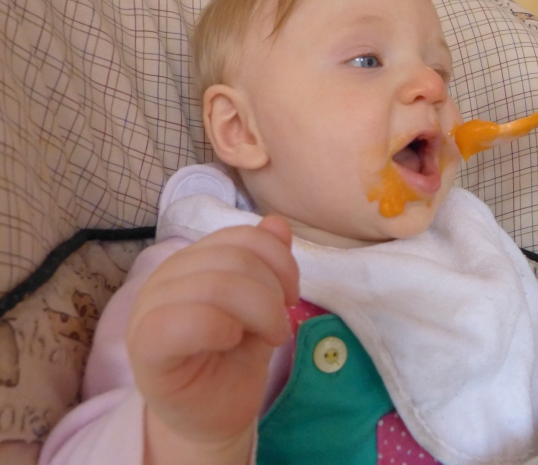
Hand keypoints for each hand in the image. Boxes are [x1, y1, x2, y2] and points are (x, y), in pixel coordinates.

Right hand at [127, 215, 298, 464]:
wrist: (213, 415)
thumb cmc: (233, 359)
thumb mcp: (262, 304)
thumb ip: (266, 262)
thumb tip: (277, 222)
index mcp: (193, 261)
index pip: (241, 236)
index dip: (278, 260)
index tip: (290, 295)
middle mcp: (167, 276)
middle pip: (234, 259)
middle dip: (272, 293)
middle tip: (279, 326)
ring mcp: (150, 307)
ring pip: (217, 285)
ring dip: (259, 313)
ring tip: (267, 337)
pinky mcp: (146, 345)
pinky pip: (182, 320)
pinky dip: (218, 326)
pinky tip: (231, 341)